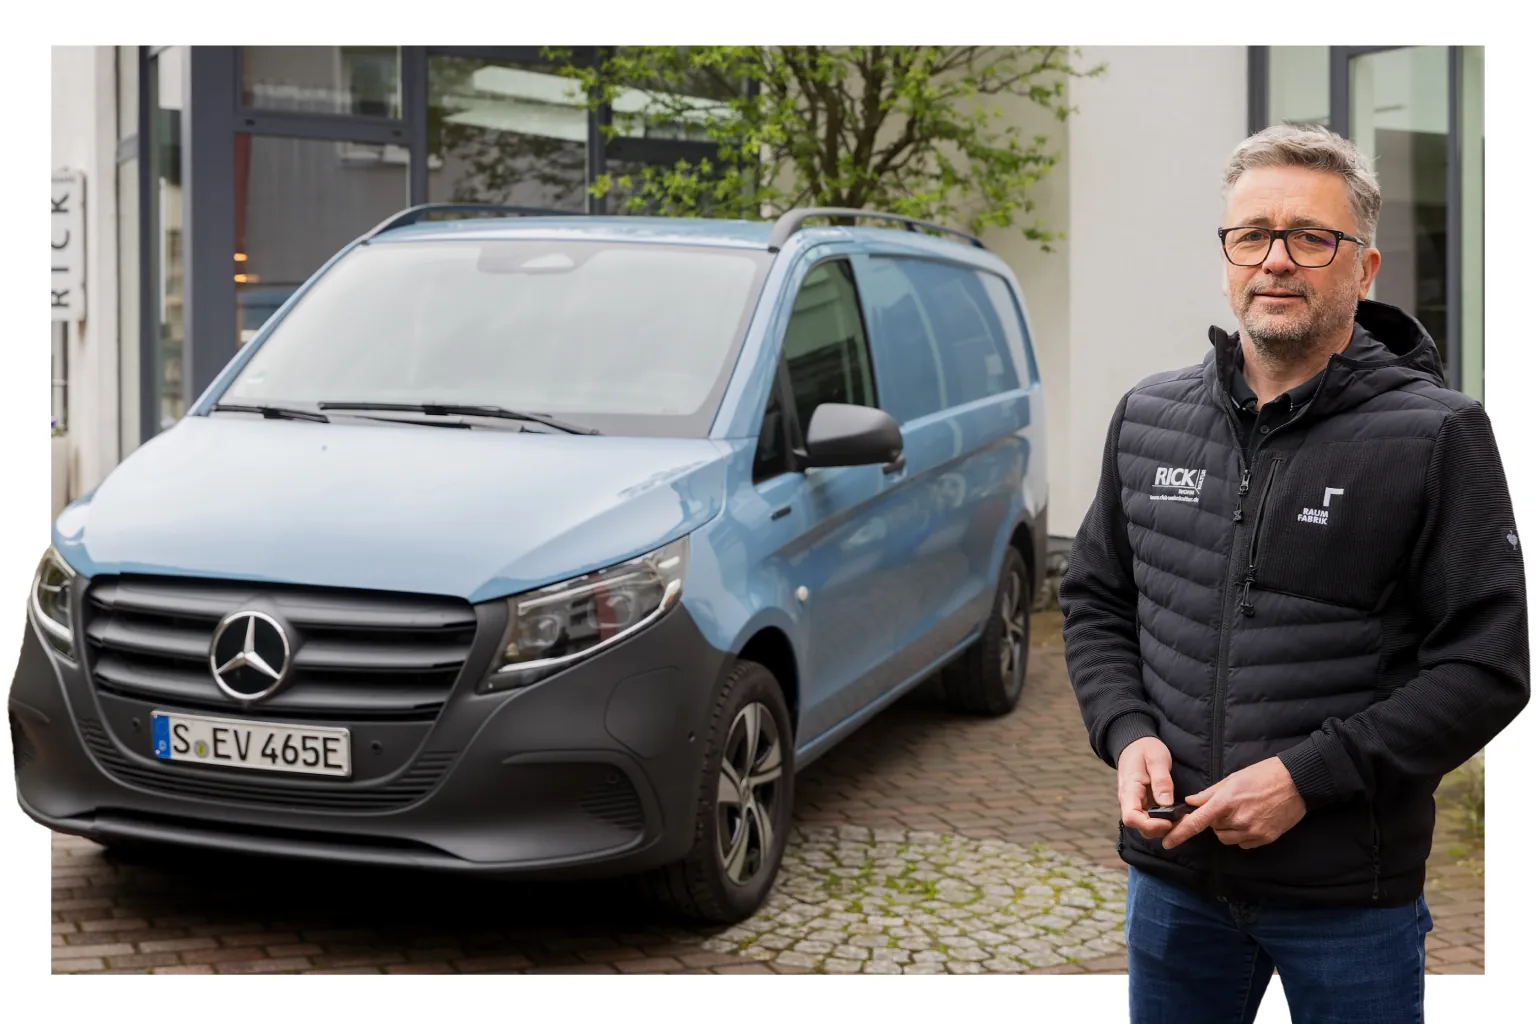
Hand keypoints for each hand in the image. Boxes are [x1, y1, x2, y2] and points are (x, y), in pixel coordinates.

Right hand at [1117, 736, 1176, 840]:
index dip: (1150, 825)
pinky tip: (1177, 814)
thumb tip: (1167, 804)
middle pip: (1140, 827)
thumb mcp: (1156, 759)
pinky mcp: (1143, 805)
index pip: (1131, 818)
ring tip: (1182, 816)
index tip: (1169, 821)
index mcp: (1129, 790)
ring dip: (1164, 827)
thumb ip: (1161, 781)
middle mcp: (1129, 801)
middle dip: (1161, 829)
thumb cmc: (1145, 749)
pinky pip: (1151, 819)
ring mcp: (1136, 804)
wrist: (1134, 744)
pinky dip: (1164, 821)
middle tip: (1182, 819)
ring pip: (1146, 827)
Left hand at [1162, 756, 1305, 850]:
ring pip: (1227, 838)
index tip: (1167, 842)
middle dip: (1214, 820)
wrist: (1297, 782)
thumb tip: (1191, 802)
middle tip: (1228, 805)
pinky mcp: (1265, 839)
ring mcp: (1253, 831)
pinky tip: (1253, 819)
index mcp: (1226, 802)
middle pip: (1213, 829)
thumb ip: (1210, 793)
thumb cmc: (1264, 775)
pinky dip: (1242, 834)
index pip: (1197, 822)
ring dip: (1227, 829)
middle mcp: (1238, 819)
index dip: (1180, 833)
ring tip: (1242, 811)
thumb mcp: (1233, 778)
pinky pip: (1244, 843)